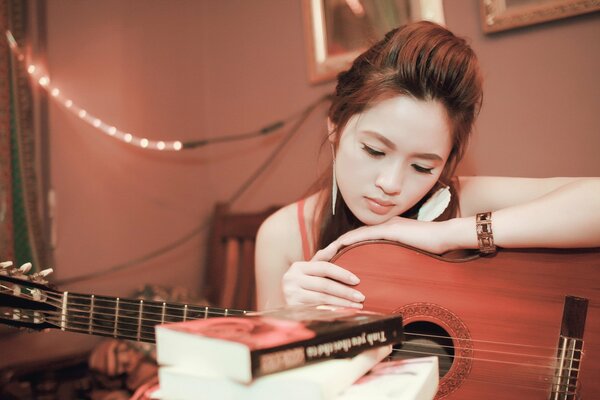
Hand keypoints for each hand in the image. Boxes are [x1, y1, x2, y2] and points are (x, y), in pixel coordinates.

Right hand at [281, 259, 364, 308]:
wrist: (282, 303)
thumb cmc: (301, 284)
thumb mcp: (309, 270)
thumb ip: (323, 258)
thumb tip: (337, 244)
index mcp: (297, 267)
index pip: (324, 267)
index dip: (342, 273)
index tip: (357, 280)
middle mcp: (291, 280)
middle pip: (324, 285)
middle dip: (345, 292)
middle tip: (361, 296)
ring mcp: (291, 296)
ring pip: (323, 299)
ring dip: (343, 303)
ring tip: (357, 305)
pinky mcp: (294, 310)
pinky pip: (319, 310)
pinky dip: (334, 311)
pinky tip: (345, 312)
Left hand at [314, 216, 449, 261]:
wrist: (446, 236)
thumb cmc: (432, 248)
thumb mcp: (409, 254)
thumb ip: (397, 258)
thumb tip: (389, 274)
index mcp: (384, 232)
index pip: (355, 241)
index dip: (339, 251)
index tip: (326, 262)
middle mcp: (380, 227)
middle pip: (348, 239)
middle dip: (330, 250)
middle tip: (314, 261)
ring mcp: (384, 227)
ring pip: (351, 237)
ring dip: (334, 247)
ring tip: (319, 258)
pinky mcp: (388, 230)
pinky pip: (362, 236)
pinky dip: (347, 243)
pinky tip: (336, 250)